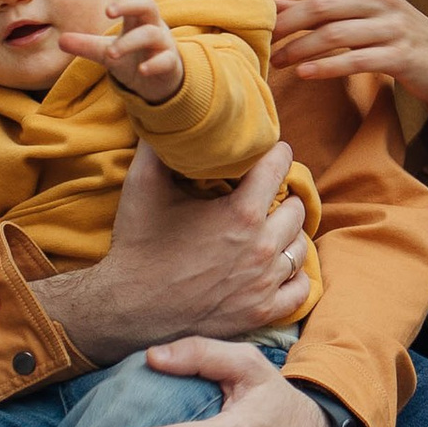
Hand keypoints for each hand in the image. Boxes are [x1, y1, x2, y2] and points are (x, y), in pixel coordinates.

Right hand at [34, 139, 310, 362]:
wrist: (126, 310)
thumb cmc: (137, 246)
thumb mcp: (143, 185)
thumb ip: (159, 145)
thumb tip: (167, 113)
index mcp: (241, 213)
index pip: (279, 166)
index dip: (275, 152)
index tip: (270, 151)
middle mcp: (262, 248)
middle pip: (297, 207)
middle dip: (282, 196)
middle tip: (264, 195)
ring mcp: (265, 283)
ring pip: (300, 245)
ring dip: (288, 234)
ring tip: (268, 228)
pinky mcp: (262, 312)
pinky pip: (300, 287)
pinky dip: (293, 274)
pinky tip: (276, 265)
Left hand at [61, 0, 184, 106]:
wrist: (157, 81)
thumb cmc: (132, 57)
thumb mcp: (106, 51)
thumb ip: (86, 44)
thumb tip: (60, 39)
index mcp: (136, 17)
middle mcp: (152, 25)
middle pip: (147, 4)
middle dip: (129, 4)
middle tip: (107, 11)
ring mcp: (162, 43)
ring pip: (150, 34)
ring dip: (130, 42)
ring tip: (111, 52)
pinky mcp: (169, 63)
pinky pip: (165, 60)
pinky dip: (154, 64)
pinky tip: (142, 70)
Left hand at [254, 0, 427, 186]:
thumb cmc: (394, 35)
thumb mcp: (363, 13)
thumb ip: (324, 8)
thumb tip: (274, 7)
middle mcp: (381, 0)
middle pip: (323, 5)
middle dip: (287, 21)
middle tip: (259, 35)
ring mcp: (392, 28)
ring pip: (335, 35)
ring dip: (300, 49)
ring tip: (276, 61)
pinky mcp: (400, 57)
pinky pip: (355, 61)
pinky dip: (326, 67)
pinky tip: (304, 73)